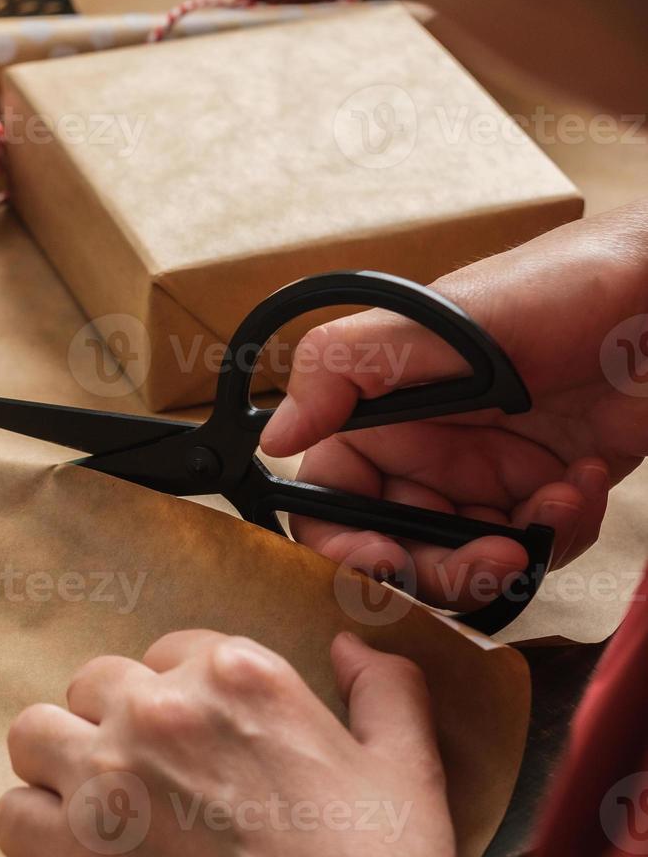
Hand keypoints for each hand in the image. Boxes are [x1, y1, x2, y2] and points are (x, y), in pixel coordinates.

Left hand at [0, 631, 455, 856]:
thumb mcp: (408, 772)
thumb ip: (385, 691)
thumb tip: (352, 646)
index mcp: (241, 676)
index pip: (170, 651)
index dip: (181, 694)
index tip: (199, 740)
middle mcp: (164, 709)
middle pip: (95, 685)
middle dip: (116, 723)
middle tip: (150, 778)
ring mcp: (110, 775)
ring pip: (35, 733)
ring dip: (60, 764)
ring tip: (98, 803)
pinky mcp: (74, 849)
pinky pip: (14, 813)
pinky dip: (37, 832)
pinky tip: (77, 853)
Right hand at [260, 200, 647, 610]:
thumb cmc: (554, 286)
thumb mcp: (436, 321)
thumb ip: (343, 371)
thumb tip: (273, 438)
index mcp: (381, 415)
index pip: (330, 502)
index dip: (342, 544)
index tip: (383, 562)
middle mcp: (425, 451)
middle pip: (399, 551)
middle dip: (441, 569)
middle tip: (491, 557)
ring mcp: (485, 475)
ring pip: (468, 562)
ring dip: (513, 551)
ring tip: (554, 503)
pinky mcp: (546, 491)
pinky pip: (537, 548)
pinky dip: (563, 530)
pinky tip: (582, 480)